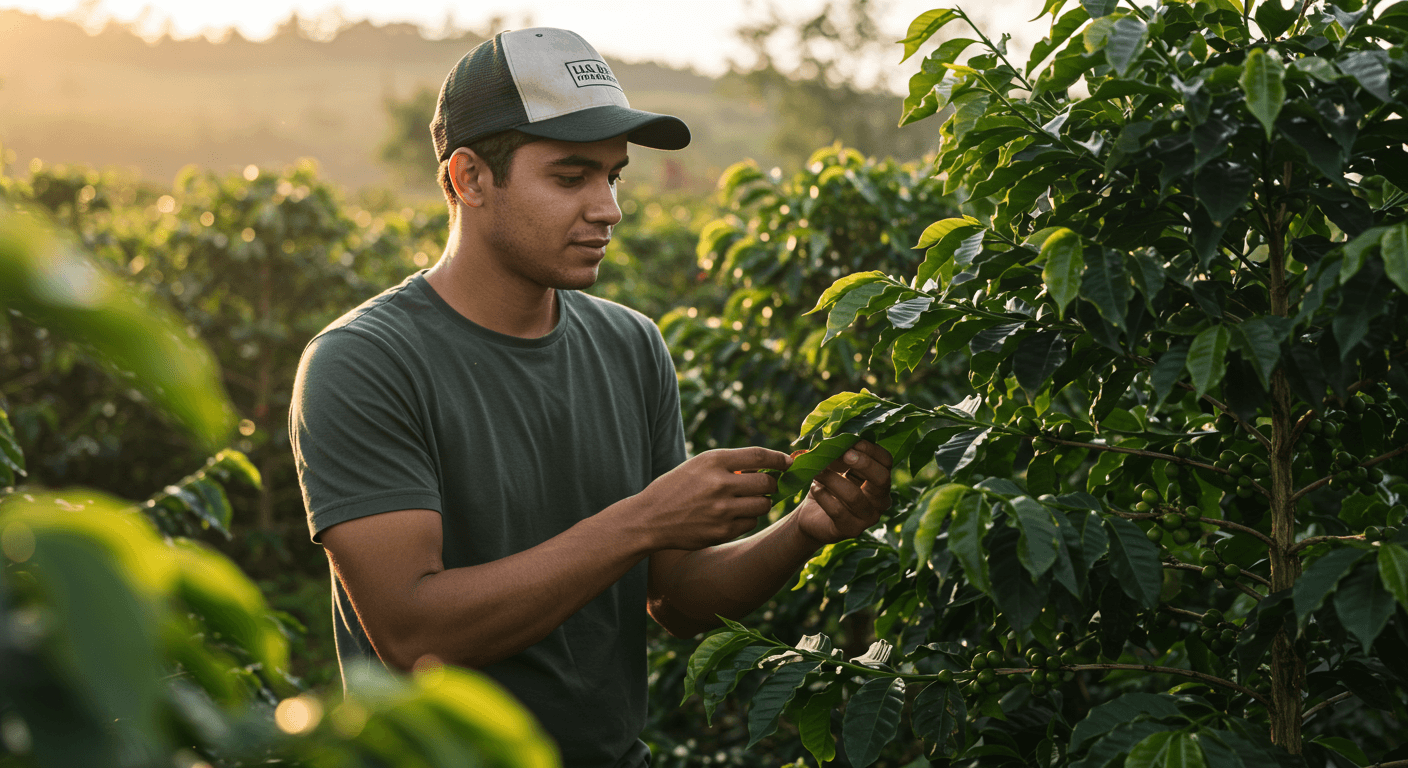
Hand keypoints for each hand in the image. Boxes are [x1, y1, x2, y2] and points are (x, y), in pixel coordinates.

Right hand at [635, 447, 791, 550]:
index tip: (788, 462)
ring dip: (760, 503)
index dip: (779, 458)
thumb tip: (765, 469)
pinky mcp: (722, 531)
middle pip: (767, 483)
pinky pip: (751, 523)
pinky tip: (731, 516)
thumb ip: (729, 464)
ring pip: (763, 505)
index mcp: (713, 460)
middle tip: (765, 486)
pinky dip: (747, 519)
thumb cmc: (675, 488)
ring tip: (744, 502)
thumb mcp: (698, 465)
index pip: (759, 456)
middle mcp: (720, 483)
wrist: (649, 519)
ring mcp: (722, 509)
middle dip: (771, 484)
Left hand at [794, 440, 891, 545]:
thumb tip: (840, 440)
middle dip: (863, 463)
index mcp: (880, 481)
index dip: (872, 450)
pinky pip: (837, 510)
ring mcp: (868, 518)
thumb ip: (842, 454)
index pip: (886, 462)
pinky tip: (815, 488)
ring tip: (817, 470)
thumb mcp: (836, 466)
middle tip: (844, 453)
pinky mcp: (851, 530)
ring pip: (854, 496)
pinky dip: (823, 496)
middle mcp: (881, 500)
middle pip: (882, 479)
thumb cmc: (828, 486)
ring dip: (832, 479)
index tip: (853, 441)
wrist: (812, 516)